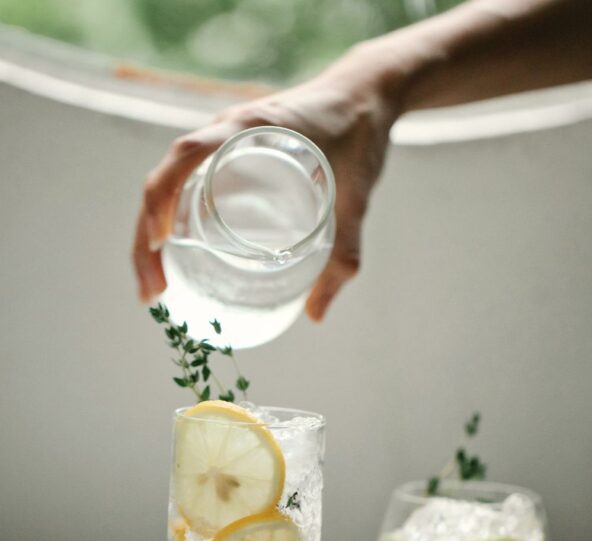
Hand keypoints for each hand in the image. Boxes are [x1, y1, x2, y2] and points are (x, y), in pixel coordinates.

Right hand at [132, 47, 398, 320]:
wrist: (366, 95)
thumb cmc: (362, 136)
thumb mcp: (356, 198)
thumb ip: (344, 254)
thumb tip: (316, 316)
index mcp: (251, 128)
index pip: (186, 155)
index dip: (161, 198)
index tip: (159, 246)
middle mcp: (228, 132)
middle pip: (164, 179)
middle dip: (147, 237)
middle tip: (154, 291)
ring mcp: (226, 142)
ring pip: (172, 185)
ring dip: (155, 230)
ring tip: (158, 281)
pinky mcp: (233, 154)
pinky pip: (192, 184)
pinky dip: (176, 217)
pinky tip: (181, 251)